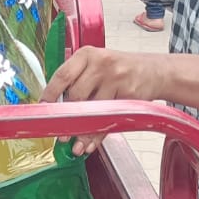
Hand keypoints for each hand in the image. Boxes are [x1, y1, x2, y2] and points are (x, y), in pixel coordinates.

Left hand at [41, 48, 170, 155]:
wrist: (155, 71)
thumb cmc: (120, 69)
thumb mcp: (96, 63)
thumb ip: (76, 79)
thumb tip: (53, 106)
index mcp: (87, 54)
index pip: (62, 75)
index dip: (50, 95)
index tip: (43, 109)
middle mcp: (101, 64)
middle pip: (76, 95)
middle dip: (66, 117)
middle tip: (59, 132)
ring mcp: (117, 79)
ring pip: (93, 111)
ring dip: (82, 132)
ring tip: (74, 144)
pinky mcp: (129, 95)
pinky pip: (109, 120)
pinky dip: (98, 135)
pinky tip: (90, 143)